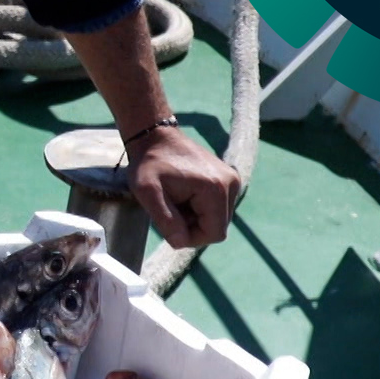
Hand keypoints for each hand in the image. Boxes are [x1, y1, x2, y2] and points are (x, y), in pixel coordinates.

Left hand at [126, 124, 242, 247]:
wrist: (155, 136)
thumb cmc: (149, 164)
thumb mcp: (147, 192)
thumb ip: (165, 219)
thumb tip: (181, 242)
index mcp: (215, 188)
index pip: (214, 234)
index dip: (191, 237)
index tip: (170, 221)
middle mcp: (231, 183)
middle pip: (217, 227)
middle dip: (192, 225)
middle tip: (171, 205)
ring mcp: (232, 180)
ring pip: (217, 219)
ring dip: (195, 217)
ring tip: (176, 198)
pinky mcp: (229, 179)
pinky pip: (217, 208)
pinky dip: (199, 207)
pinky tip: (184, 193)